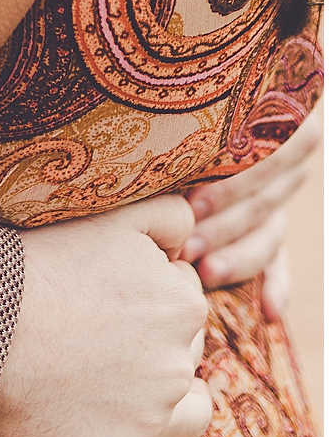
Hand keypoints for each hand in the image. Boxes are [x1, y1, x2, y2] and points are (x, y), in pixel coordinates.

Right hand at [0, 197, 210, 436]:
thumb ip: (167, 213)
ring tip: (139, 391)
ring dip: (177, 402)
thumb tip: (192, 240)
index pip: (186, 301)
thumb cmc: (37, 262)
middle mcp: (175, 366)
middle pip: (188, 354)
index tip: (116, 297)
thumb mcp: (108, 216)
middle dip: (162, 345)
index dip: (154, 295)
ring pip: (192, 416)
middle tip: (111, 337)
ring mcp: (149, 422)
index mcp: (180, 305)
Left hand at [182, 100, 320, 316]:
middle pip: (261, 203)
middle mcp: (279, 166)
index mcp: (263, 127)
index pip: (265, 158)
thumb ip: (185, 134)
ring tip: (206, 274)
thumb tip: (155, 145)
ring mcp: (275, 203)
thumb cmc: (167, 127)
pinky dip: (277, 286)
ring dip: (238, 257)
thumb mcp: (179, 124)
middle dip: (222, 229)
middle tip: (185, 249)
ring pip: (269, 234)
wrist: (172, 131)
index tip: (191, 207)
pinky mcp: (271, 234)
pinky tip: (271, 311)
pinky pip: (280, 262)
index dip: (229, 187)